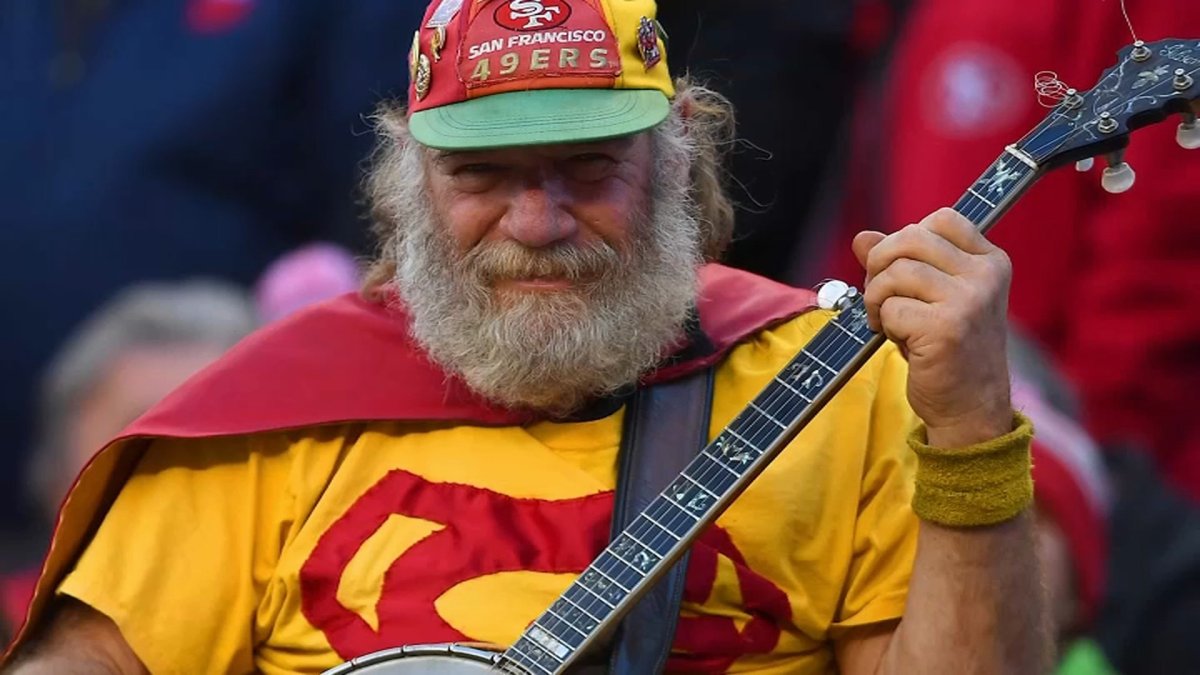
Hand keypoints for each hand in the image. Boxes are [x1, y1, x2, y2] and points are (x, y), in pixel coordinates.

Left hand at [852, 208, 1013, 446]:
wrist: (970, 407)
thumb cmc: (948, 351)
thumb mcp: (930, 299)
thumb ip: (900, 264)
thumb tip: (862, 237)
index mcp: (990, 261)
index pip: (942, 218)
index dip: (906, 239)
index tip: (901, 269)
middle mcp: (985, 276)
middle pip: (910, 237)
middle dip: (879, 263)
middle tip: (879, 295)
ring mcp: (969, 300)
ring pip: (895, 272)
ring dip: (877, 298)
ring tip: (888, 321)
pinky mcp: (946, 327)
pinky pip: (891, 307)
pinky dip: (884, 324)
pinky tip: (900, 341)